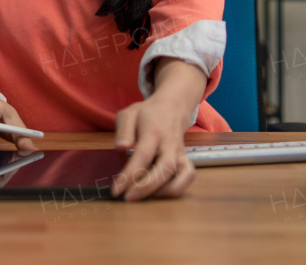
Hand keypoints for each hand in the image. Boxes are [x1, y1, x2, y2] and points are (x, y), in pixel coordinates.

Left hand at [111, 58, 205, 200]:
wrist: (172, 106)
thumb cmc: (147, 113)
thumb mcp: (129, 114)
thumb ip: (124, 131)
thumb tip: (122, 148)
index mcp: (153, 130)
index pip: (143, 155)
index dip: (130, 174)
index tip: (116, 190)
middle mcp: (170, 143)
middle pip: (165, 167)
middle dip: (147, 187)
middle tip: (129, 198)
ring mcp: (180, 152)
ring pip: (182, 174)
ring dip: (166, 191)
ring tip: (146, 198)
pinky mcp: (185, 159)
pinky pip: (188, 176)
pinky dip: (178, 188)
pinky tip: (160, 192)